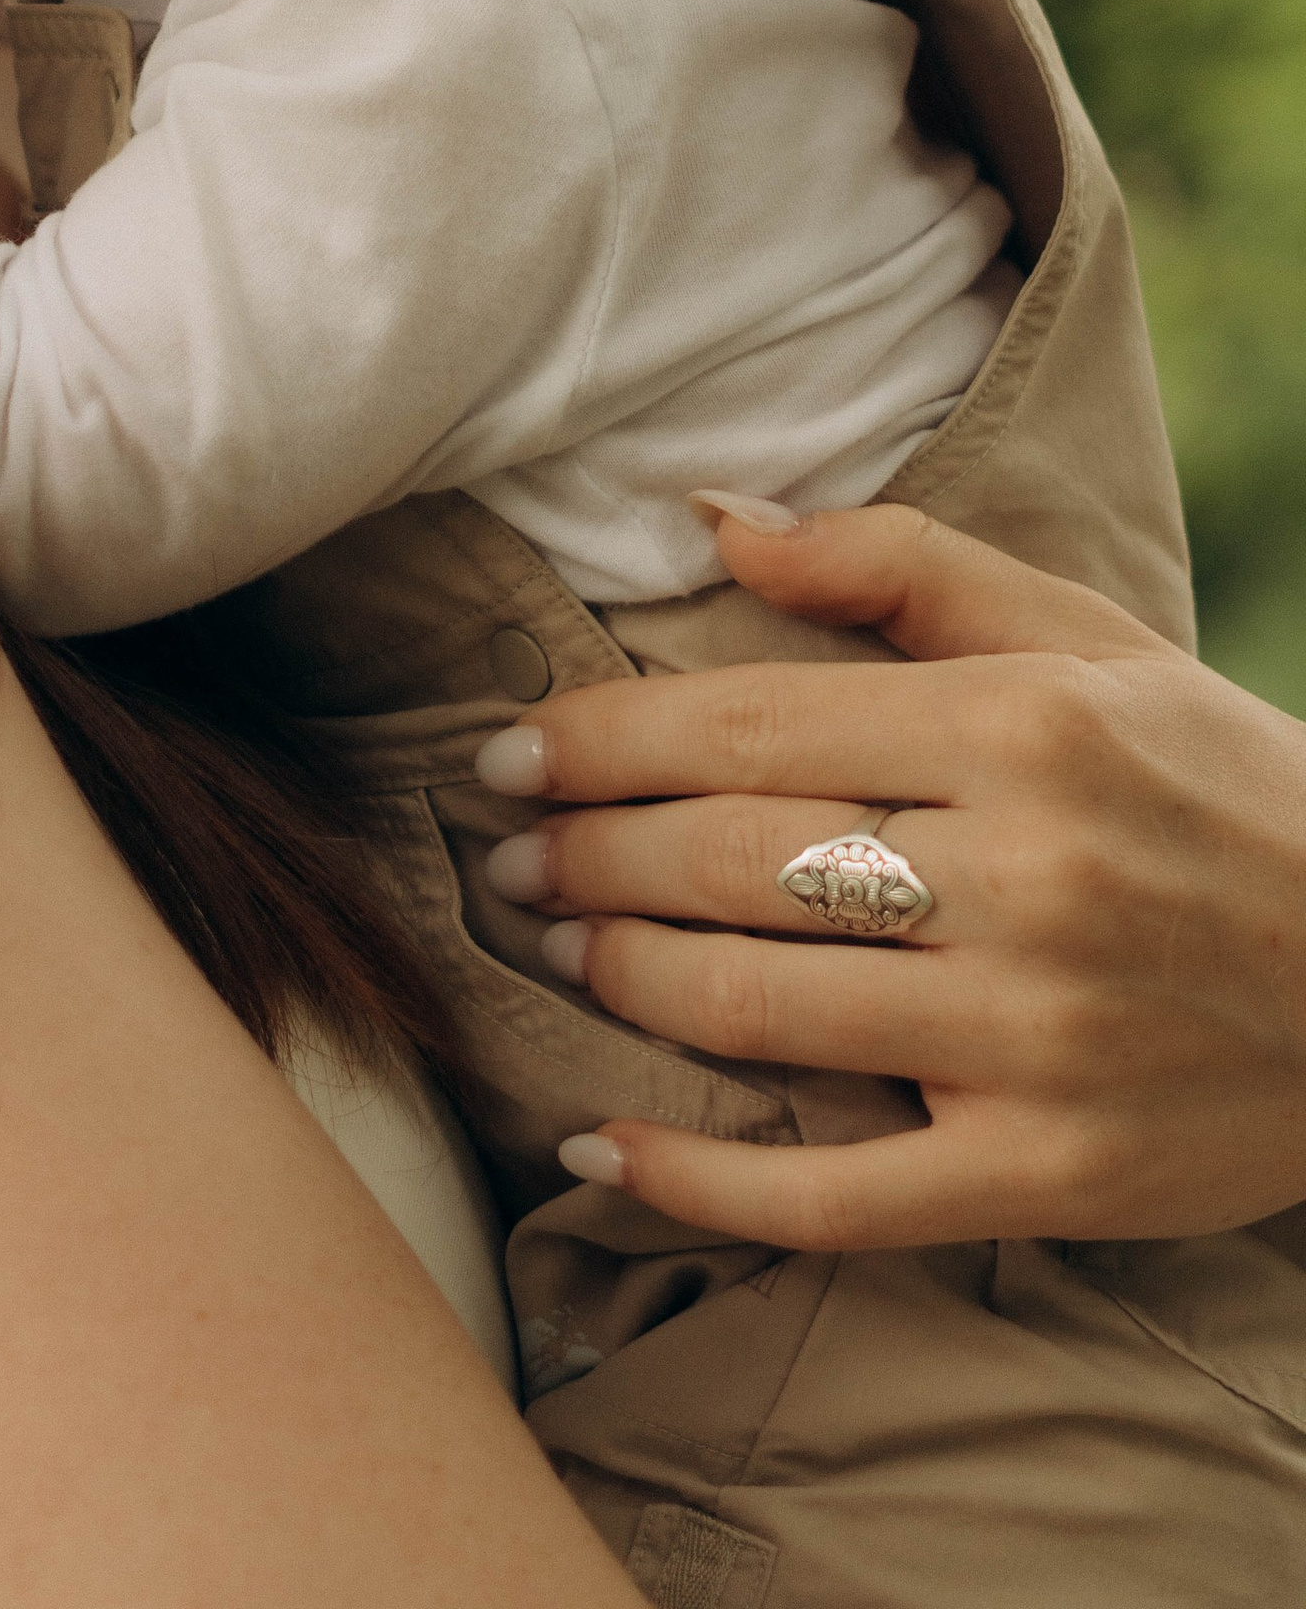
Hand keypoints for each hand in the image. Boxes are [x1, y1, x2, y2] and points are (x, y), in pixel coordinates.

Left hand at [482, 501, 1305, 1247]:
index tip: (507, 754)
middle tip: (501, 856)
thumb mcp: (1081, 636)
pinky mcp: (1044, 1173)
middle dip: (584, 857)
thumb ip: (892, 563)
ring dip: (619, 978)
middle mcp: (1022, 880)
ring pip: (756, 1010)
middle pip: (730, 863)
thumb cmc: (1210, 782)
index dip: (598, 742)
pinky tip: (600, 1145)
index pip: (745, 728)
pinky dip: (696, 1180)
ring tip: (554, 945)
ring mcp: (1032, 1038)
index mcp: (1020, 729)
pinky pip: (832, 1196)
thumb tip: (712, 516)